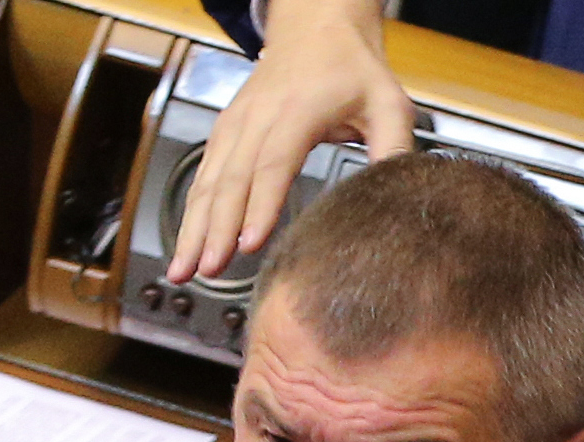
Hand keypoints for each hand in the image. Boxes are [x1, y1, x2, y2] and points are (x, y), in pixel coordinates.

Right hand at [170, 0, 414, 284]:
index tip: (250, 243)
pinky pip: (205, 174)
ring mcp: (237, 122)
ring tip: (184, 269)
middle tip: (208, 270)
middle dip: (216, 229)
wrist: (316, 28)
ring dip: (194, 226)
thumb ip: (394, 147)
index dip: (261, 205)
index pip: (274, 162)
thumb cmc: (352, 68)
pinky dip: (193, 211)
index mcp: (299, 109)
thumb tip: (400, 197)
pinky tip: (188, 243)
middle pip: (233, 177)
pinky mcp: (226, 130)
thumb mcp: (387, 102)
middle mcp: (259, 116)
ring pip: (210, 179)